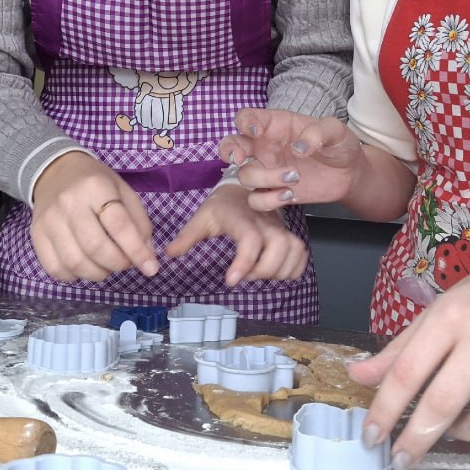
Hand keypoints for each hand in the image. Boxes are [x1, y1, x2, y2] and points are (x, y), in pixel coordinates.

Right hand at [31, 151, 157, 280]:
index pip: (119, 224)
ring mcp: (49, 220)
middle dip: (118, 263)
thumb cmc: (95, 184)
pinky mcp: (36, 235)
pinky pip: (55, 269)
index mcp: (95, 186)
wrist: (54, 172)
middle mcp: (69, 203)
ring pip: (75, 262)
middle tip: (125, 263)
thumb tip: (147, 258)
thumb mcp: (123, 191)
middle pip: (96, 247)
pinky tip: (85, 266)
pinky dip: (75, 276)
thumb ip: (139, 223)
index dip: (137, 250)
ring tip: (106, 265)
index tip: (151, 267)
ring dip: (98, 273)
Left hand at [167, 184, 308, 286]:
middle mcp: (265, 222)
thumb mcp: (202, 218)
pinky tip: (274, 273)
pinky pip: (301, 254)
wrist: (244, 188)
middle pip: (279, 245)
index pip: (250, 238)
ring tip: (258, 274)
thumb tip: (168, 254)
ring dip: (279, 271)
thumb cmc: (223, 206)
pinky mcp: (289, 234)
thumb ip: (187, 237)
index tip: (231, 280)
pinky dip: (293, 269)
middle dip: (264, 269)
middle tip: (245, 276)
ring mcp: (280, 227)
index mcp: (241, 218)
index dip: (244, 262)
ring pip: (294, 250)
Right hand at [219, 108, 365, 211]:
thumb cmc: (339, 145)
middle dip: (229, 150)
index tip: (256, 132)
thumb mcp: (336, 131)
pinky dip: (268, 200)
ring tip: (294, 177)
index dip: (245, 122)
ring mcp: (267, 170)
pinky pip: (256, 199)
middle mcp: (265, 147)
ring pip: (244, 175)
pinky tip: (289, 195)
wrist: (349, 173)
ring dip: (264, 178)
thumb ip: (319, 132)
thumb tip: (300, 148)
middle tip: (240, 158)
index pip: (247, 117)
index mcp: (276, 125)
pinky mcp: (273, 192)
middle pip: (231, 144)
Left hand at [351, 253, 469, 465]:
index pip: (408, 371)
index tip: (371, 437)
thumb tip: (357, 376)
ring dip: (465, 433)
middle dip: (417, 438)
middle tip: (404, 457)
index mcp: (452, 315)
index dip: (385, 409)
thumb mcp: (438, 312)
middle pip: (445, 402)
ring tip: (460, 420)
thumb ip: (399, 349)